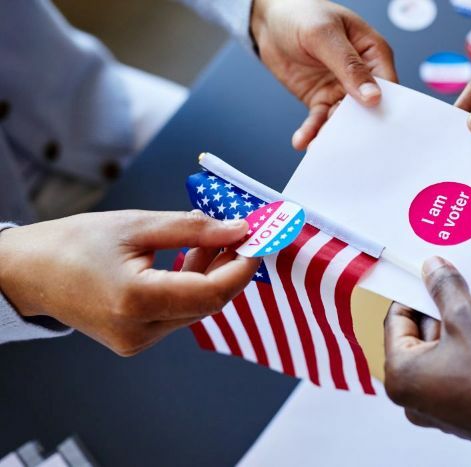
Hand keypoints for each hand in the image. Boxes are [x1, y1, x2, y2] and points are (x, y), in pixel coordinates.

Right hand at [0, 210, 259, 355]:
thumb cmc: (74, 243)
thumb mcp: (137, 225)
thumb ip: (193, 229)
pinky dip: (191, 286)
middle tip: (241, 233)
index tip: (259, 241)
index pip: (213, 293)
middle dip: (230, 267)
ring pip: (196, 308)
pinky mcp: (136, 341)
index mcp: (136, 301)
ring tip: (210, 238)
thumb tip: (240, 230)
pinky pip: (178, 313)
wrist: (28, 273)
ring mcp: (138, 341)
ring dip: (211, 274)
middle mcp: (140, 331)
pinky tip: (190, 258)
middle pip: (209, 302)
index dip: (243, 268)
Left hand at [251, 0, 396, 149]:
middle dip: (358, 128)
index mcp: (373, 53)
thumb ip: (349, 65)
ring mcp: (341, 89)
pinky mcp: (321, 99)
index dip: (384, 107)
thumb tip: (373, 96)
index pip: (388, 86)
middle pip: (368, 109)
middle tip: (348, 144)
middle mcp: (362, 74)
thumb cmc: (301, 13)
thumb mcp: (325, 35)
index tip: (376, 128)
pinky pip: (320, 120)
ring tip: (320, 145)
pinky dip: (312, 131)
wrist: (269, 18)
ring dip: (332, 133)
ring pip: (343, 119)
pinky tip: (303, 141)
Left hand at [383, 257, 470, 450]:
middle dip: (440, 310)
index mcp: (402, 378)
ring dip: (460, 329)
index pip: (397, 320)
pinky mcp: (465, 410)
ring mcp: (441, 408)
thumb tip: (432, 270)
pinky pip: (459, 369)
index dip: (414, 293)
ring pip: (443, 353)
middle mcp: (415, 399)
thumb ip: (444, 289)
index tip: (430, 275)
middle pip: (420, 336)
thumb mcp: (469, 318)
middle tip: (461, 288)